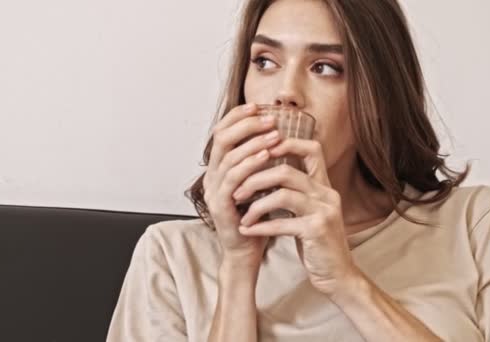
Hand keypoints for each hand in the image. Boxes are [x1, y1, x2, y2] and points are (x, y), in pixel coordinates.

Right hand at [203, 103, 282, 266]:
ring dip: (253, 142)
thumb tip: (277, 132)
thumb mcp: (258, 182)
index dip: (238, 116)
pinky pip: (233, 179)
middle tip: (270, 118)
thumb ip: (260, 160)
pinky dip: (250, 164)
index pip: (222, 132)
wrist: (246, 250)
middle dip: (246, 125)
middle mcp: (212, 175)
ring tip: (275, 134)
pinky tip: (268, 157)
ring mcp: (214, 190)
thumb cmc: (255, 216)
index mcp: (219, 167)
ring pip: (228, 157)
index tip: (259, 106)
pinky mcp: (220, 205)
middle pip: (221, 138)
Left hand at [233, 136, 359, 294]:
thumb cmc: (316, 241)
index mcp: (324, 185)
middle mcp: (326, 194)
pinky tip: (247, 230)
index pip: (312, 149)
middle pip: (286, 171)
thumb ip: (294, 191)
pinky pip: (281, 223)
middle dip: (256, 179)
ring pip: (282, 195)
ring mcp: (324, 212)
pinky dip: (260, 226)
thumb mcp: (308, 211)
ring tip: (242, 214)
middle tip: (237, 191)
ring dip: (256, 204)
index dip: (286, 144)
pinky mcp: (317, 231)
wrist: (337, 274)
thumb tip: (263, 173)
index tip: (260, 153)